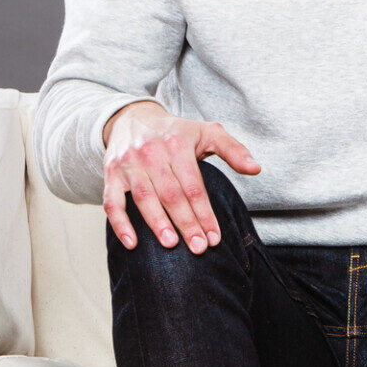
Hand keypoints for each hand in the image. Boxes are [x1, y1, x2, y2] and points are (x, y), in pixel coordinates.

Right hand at [102, 100, 260, 252]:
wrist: (133, 118)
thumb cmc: (176, 131)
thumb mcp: (207, 132)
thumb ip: (233, 150)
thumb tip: (256, 169)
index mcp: (177, 144)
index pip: (194, 185)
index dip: (205, 213)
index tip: (215, 237)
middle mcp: (151, 153)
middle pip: (171, 194)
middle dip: (186, 222)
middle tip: (199, 248)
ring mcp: (128, 164)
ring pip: (143, 197)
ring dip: (157, 223)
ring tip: (171, 244)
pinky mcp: (110, 173)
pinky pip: (112, 201)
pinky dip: (120, 223)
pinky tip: (132, 243)